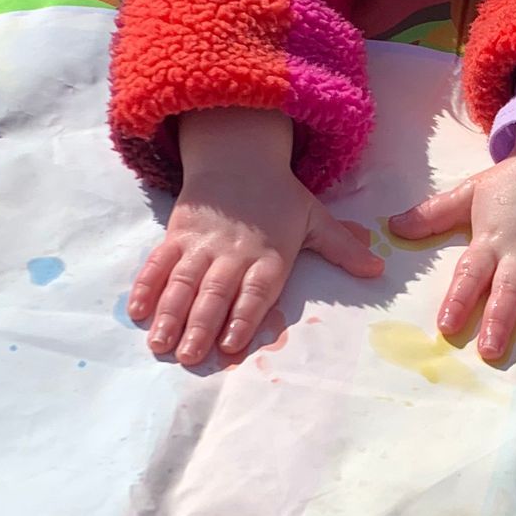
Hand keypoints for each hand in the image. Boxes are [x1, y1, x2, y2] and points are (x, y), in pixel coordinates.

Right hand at [129, 109, 383, 366]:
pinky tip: (137, 311)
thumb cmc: (279, 196)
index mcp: (269, 254)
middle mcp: (233, 252)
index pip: (256, 291)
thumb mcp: (315, 217)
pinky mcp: (177, 235)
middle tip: (188, 358)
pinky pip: (159, 262)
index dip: (243, 317)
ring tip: (160, 344)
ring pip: (182, 282)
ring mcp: (201, 244)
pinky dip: (146, 285)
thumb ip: (342, 248)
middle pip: (214, 293)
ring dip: (170, 314)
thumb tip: (378, 270)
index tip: (230, 345)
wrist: (238, 157)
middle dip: (200, 326)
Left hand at [390, 123, 515, 364]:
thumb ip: (433, 213)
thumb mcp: (470, 192)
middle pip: (510, 288)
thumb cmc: (514, 182)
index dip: (459, 299)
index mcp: (492, 238)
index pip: (471, 272)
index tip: (446, 326)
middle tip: (491, 351)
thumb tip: (393, 227)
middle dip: (500, 320)